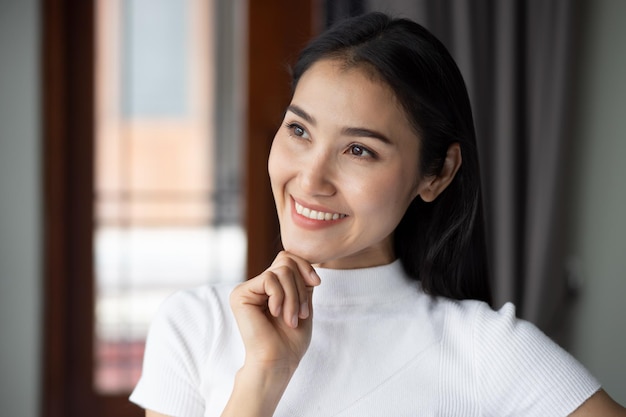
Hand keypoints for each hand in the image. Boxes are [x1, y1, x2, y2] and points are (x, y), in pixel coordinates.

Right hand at [229, 251, 320, 373]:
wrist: (278, 362)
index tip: (317, 284)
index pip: (288, 259)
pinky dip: (281, 297)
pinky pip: (270, 279)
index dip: (305, 266)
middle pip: (286, 262)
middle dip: (301, 287)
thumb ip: (301, 280)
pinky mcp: (240, 294)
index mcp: (270, 287)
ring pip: (281, 270)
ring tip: (292, 319)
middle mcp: (257, 285)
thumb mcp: (303, 302)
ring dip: (294, 296)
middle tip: (302, 313)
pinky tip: (276, 314)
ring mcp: (247, 288)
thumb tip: (304, 258)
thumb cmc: (291, 340)